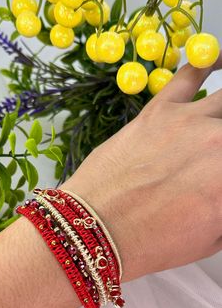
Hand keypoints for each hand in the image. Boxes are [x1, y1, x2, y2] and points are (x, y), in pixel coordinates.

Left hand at [62, 54, 221, 281]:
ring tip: (219, 117)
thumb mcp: (211, 238)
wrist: (98, 231)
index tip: (221, 176)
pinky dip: (211, 63)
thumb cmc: (154, 244)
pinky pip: (191, 74)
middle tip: (217, 153)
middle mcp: (220, 145)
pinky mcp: (161, 110)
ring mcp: (191, 122)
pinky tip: (219, 63)